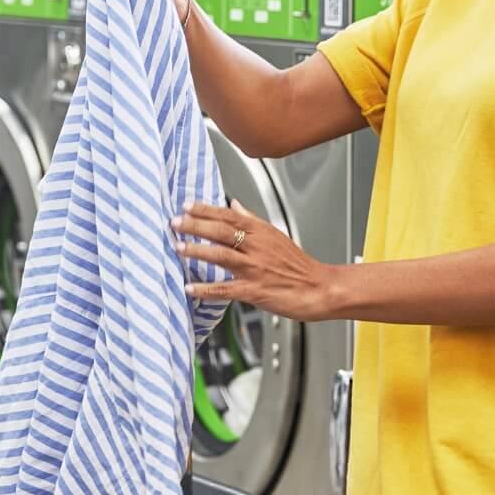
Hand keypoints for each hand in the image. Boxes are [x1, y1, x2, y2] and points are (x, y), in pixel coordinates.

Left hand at [173, 199, 337, 320]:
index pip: (228, 215)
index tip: (185, 205)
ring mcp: (255, 268)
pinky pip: (226, 289)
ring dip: (198, 251)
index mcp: (260, 232)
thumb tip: (234, 204)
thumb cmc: (297, 264)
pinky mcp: (255, 290)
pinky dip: (206, 289)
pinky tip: (190, 288)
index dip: (205, 210)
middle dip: (196, 226)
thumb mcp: (275, 235)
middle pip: (222, 231)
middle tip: (175, 223)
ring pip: (222, 256)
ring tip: (179, 247)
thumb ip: (251, 220)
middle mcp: (257, 247)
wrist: (320, 288)